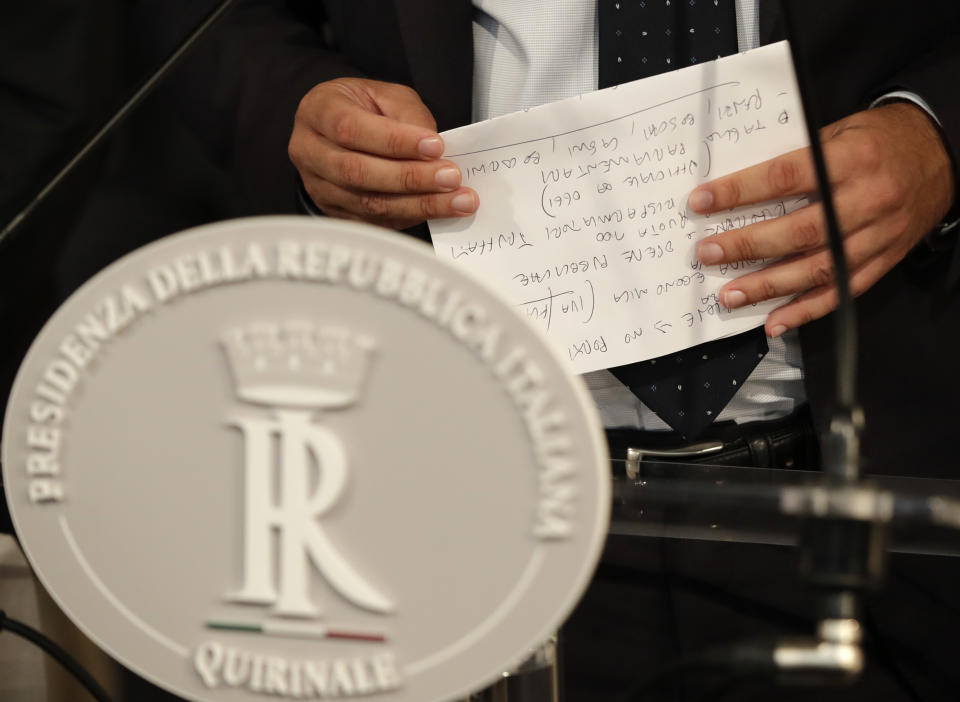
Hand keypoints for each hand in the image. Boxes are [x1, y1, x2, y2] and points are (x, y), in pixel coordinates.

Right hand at [288, 78, 477, 229]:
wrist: (337, 131)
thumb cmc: (365, 109)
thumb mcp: (386, 95)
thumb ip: (408, 115)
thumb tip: (433, 150)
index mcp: (318, 111)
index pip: (352, 129)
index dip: (395, 141)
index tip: (436, 147)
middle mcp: (310, 151)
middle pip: (357, 171)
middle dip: (410, 178)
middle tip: (451, 178)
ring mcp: (318, 187)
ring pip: (367, 203)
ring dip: (418, 204)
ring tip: (457, 200)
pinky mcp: (335, 213)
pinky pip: (374, 222)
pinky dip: (409, 218)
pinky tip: (438, 212)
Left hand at [689, 102, 954, 336]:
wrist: (940, 156)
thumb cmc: (879, 141)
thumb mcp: (840, 130)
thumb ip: (797, 157)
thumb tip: (738, 186)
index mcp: (852, 159)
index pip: (786, 177)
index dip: (741, 191)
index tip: (702, 201)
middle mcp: (868, 200)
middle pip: (801, 230)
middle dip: (748, 245)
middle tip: (709, 253)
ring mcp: (877, 236)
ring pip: (818, 268)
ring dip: (769, 286)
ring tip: (730, 295)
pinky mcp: (882, 261)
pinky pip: (841, 292)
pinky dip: (805, 311)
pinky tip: (774, 322)